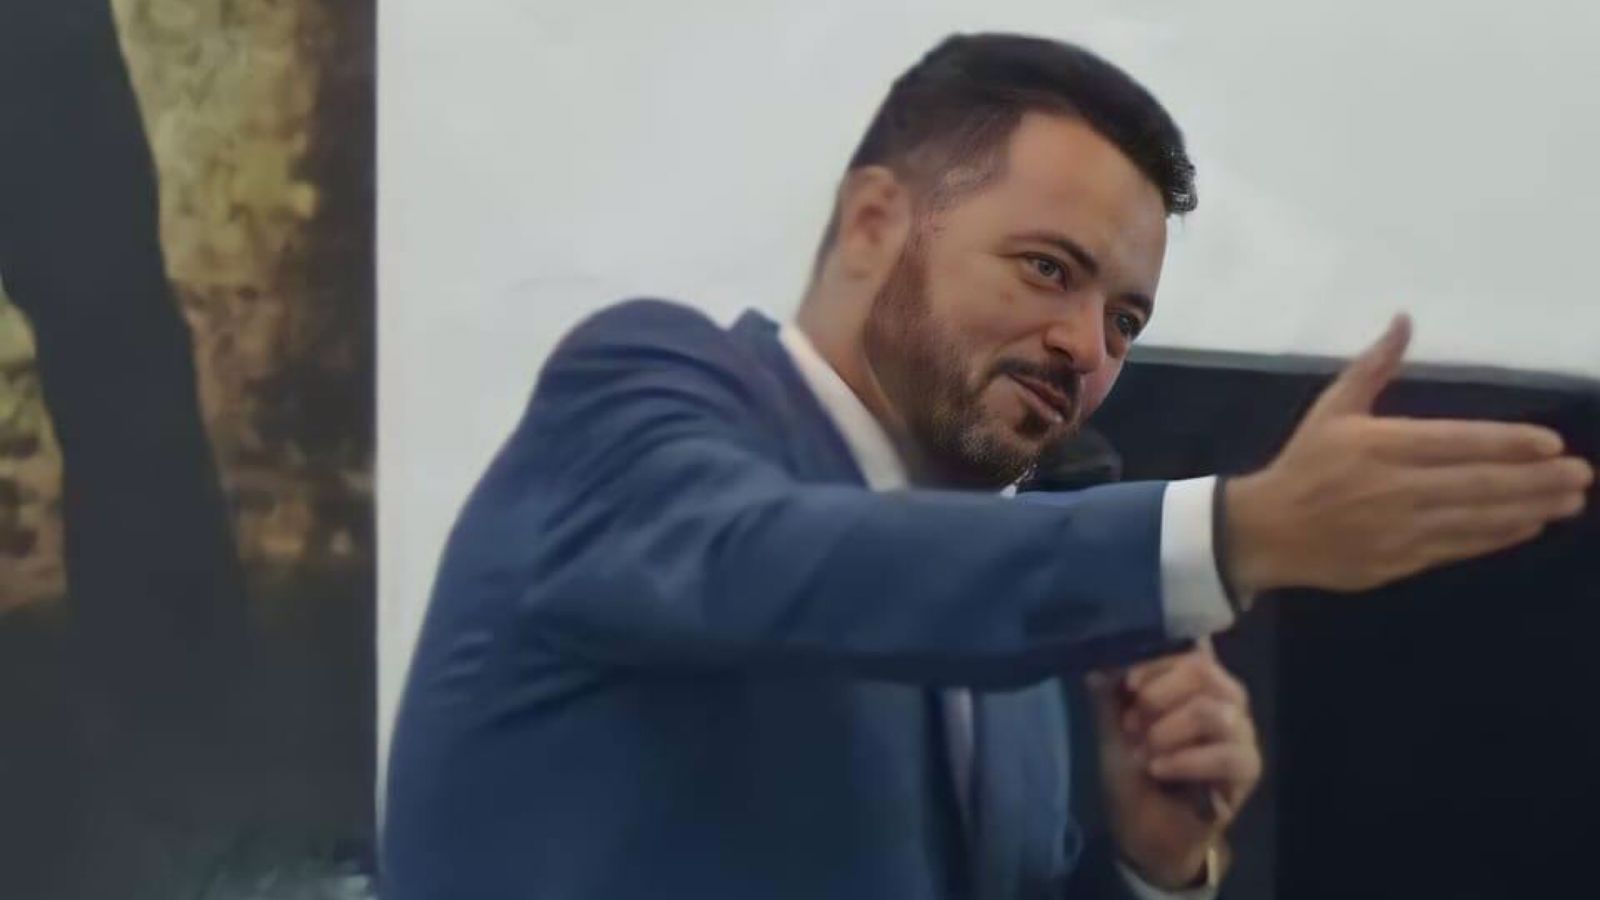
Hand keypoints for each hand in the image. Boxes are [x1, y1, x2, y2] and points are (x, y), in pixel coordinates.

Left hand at [1088, 643, 1258, 890]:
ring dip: (1167, 730)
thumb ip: (1109, 694)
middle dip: (1158, 694)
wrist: (1147, 831)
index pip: (1186, 649)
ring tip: (1143, 751)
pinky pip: (1226, 754)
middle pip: (1202, 671)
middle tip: (1132, 723)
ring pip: (1211, 711)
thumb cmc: (1134, 772)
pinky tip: (1158, 769)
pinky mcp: (1248, 768)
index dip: (1155, 662)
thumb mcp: (1112, 729)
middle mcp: (1225, 698)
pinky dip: (1185, 760)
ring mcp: (1241, 732)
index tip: (1126, 683)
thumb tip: (1100, 661)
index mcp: (1197, 681)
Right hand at [1225, 314, 1592, 595]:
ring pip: (1477, 519)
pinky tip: (1527, 525)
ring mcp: (1400, 529)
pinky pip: (1458, 547)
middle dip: (1536, 481)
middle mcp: (1395, 488)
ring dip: (1529, 509)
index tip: (1551, 443)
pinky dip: (1496, 536)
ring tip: (1569, 501)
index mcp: (1380, 445)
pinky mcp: (1400, 561)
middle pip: (1478, 484)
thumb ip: (1374, 367)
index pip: (1456, 443)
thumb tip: (1404, 319)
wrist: (1266, 531)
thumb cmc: (1304, 464)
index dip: (1507, 443)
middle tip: (1581, 475)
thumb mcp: (1332, 408)